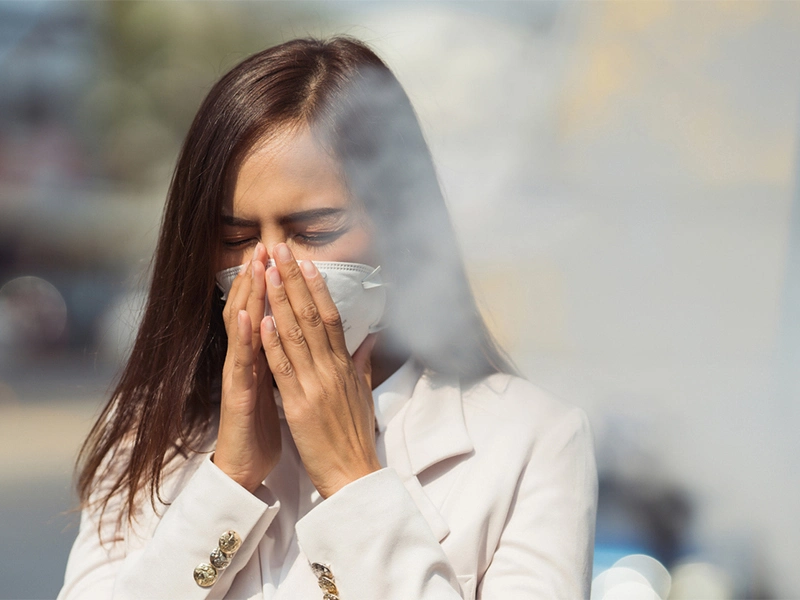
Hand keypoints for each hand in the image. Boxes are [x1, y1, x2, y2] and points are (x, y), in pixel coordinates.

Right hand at [215, 242, 281, 492]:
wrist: (245, 465)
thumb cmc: (263, 426)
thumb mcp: (283, 387)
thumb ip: (291, 361)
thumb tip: (305, 341)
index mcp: (266, 357)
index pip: (271, 313)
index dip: (279, 285)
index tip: (289, 257)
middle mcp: (249, 360)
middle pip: (253, 311)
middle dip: (260, 279)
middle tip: (266, 246)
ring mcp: (240, 376)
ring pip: (243, 330)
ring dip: (247, 297)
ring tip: (253, 267)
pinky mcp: (236, 396)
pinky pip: (240, 364)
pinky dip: (243, 339)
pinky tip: (246, 317)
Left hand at [259, 242, 381, 498]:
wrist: (354, 474)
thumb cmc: (356, 436)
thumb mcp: (363, 394)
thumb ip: (362, 363)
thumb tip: (367, 339)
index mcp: (345, 366)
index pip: (331, 317)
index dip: (317, 287)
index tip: (306, 262)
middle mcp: (332, 369)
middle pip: (312, 316)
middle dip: (295, 280)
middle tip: (282, 249)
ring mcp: (316, 385)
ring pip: (296, 335)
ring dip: (280, 300)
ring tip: (269, 271)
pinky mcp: (300, 405)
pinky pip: (284, 368)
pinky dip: (273, 343)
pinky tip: (263, 319)